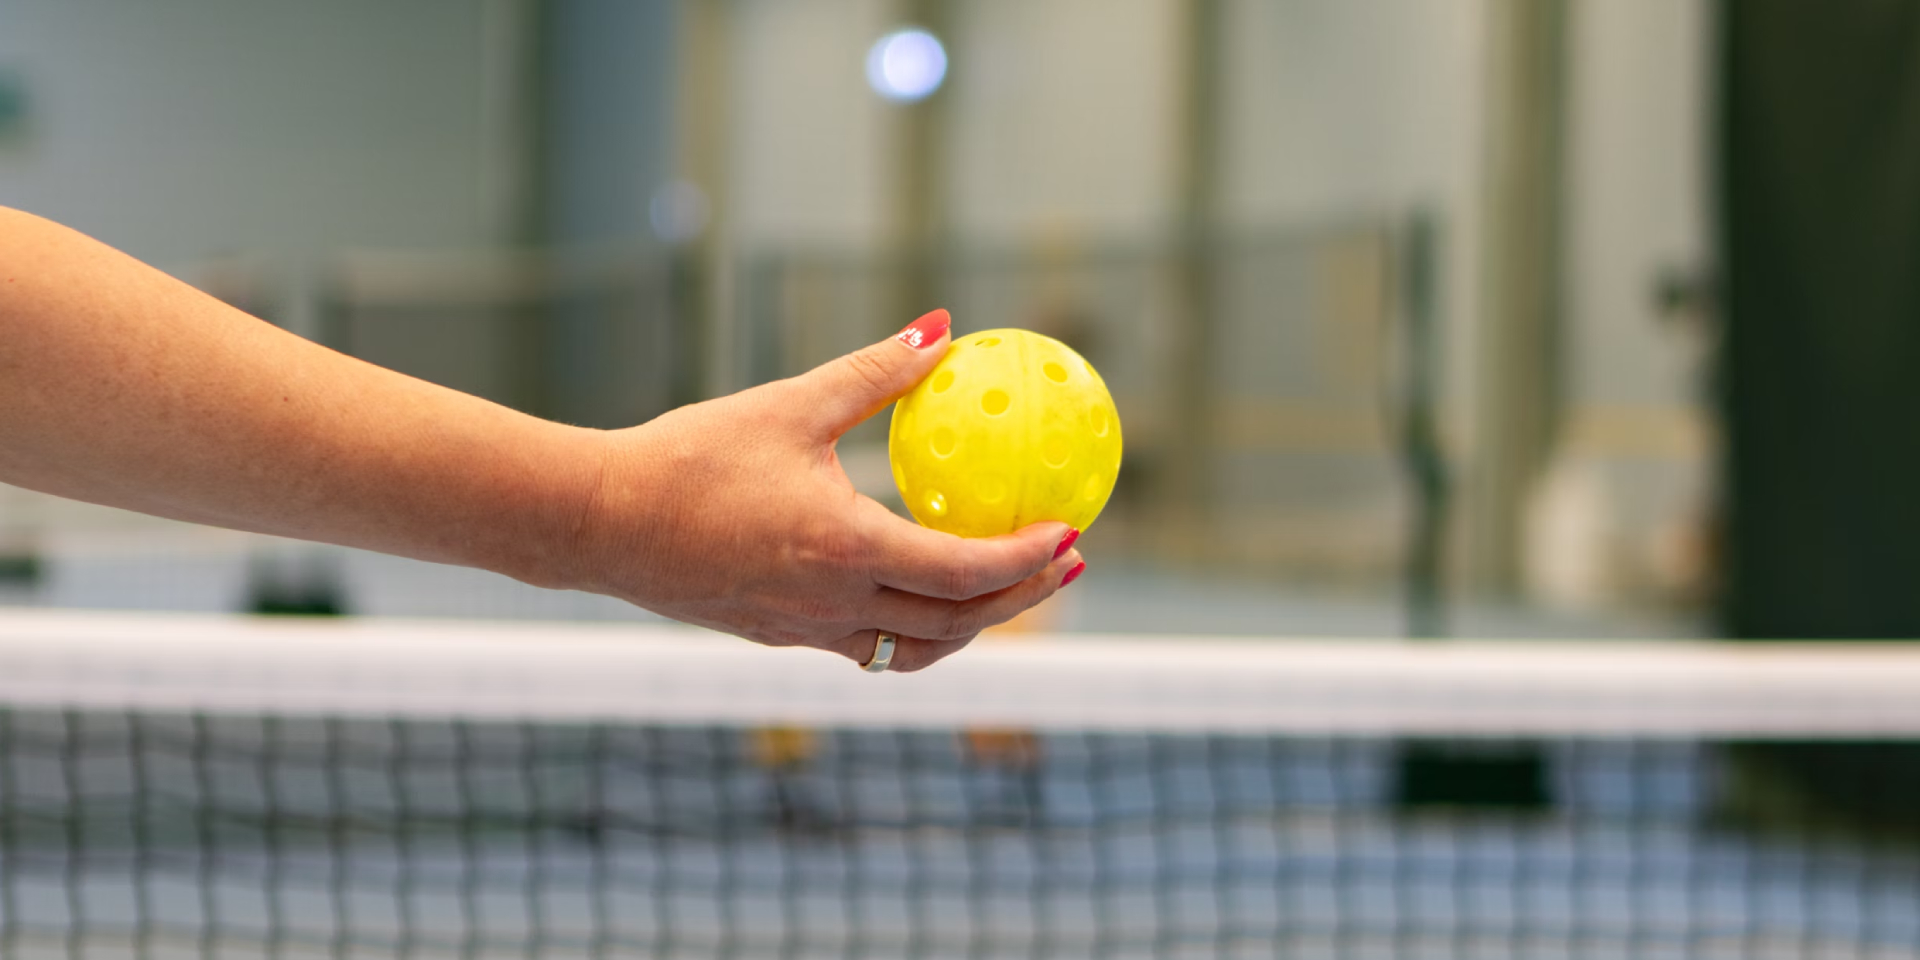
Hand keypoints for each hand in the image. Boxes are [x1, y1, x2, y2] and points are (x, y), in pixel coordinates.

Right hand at [569, 310, 1084, 671]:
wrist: (598, 523)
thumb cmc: (688, 457)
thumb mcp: (789, 405)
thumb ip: (874, 372)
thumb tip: (941, 327)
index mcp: (847, 551)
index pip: (966, 571)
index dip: (1028, 558)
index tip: (1071, 531)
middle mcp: (834, 606)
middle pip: (959, 623)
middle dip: (1025, 597)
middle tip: (1068, 561)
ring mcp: (807, 632)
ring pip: (917, 649)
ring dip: (974, 624)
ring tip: (1009, 586)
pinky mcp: (780, 637)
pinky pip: (870, 648)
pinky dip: (917, 630)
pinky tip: (922, 591)